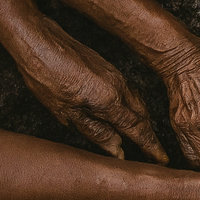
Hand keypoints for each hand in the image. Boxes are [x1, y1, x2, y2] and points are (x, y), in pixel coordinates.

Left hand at [9, 16, 167, 162]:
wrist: (39, 39)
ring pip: (137, 102)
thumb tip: (116, 150)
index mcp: (109, 101)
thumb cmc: (45, 74)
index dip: (150, 146)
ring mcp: (115, 75)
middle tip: (154, 153)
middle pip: (143, 116)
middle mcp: (118, 87)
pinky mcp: (108, 67)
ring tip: (142, 136)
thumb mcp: (65, 112)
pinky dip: (133, 106)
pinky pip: (129, 91)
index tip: (161, 159)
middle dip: (150, 135)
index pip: (137, 130)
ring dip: (142, 120)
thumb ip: (95, 132)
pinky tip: (125, 111)